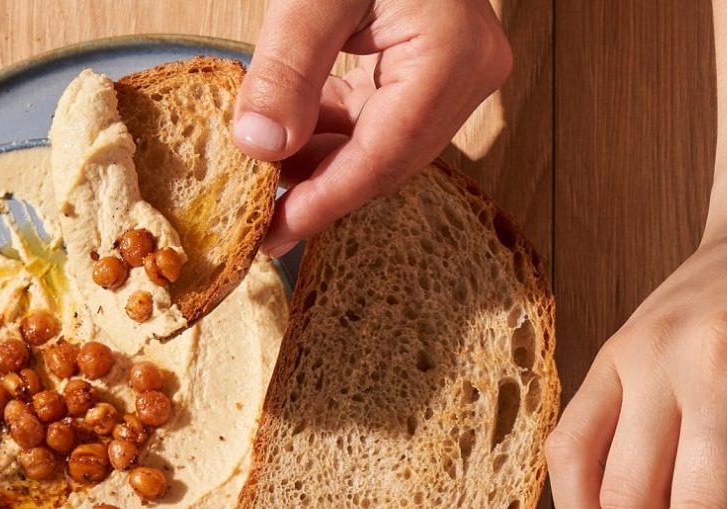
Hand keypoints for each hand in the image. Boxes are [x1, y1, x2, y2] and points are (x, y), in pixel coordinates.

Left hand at [233, 0, 511, 254]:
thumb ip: (287, 67)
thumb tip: (257, 148)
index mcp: (453, 56)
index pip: (385, 153)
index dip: (325, 200)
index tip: (271, 234)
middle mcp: (469, 73)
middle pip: (389, 158)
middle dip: (320, 189)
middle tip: (257, 225)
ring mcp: (456, 70)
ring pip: (384, 142)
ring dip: (322, 164)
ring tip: (261, 188)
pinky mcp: (434, 63)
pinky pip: (382, 114)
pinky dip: (333, 131)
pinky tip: (284, 145)